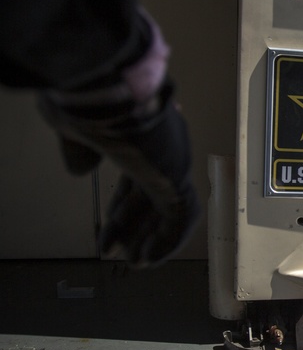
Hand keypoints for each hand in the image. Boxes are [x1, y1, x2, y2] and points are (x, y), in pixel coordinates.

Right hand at [41, 80, 199, 267]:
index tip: (107, 234)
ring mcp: (173, 161)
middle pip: (153, 198)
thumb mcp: (75, 127)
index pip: (138, 180)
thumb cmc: (86, 97)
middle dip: (136, 229)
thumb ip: (80, 150)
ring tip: (136, 263)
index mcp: (143, 134)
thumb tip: (81, 171)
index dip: (123, 209)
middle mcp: (164, 148)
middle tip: (120, 254)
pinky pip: (179, 216)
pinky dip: (167, 240)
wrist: (104, 85)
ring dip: (152, 239)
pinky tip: (147, 259)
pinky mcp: (175, 175)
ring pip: (168, 210)